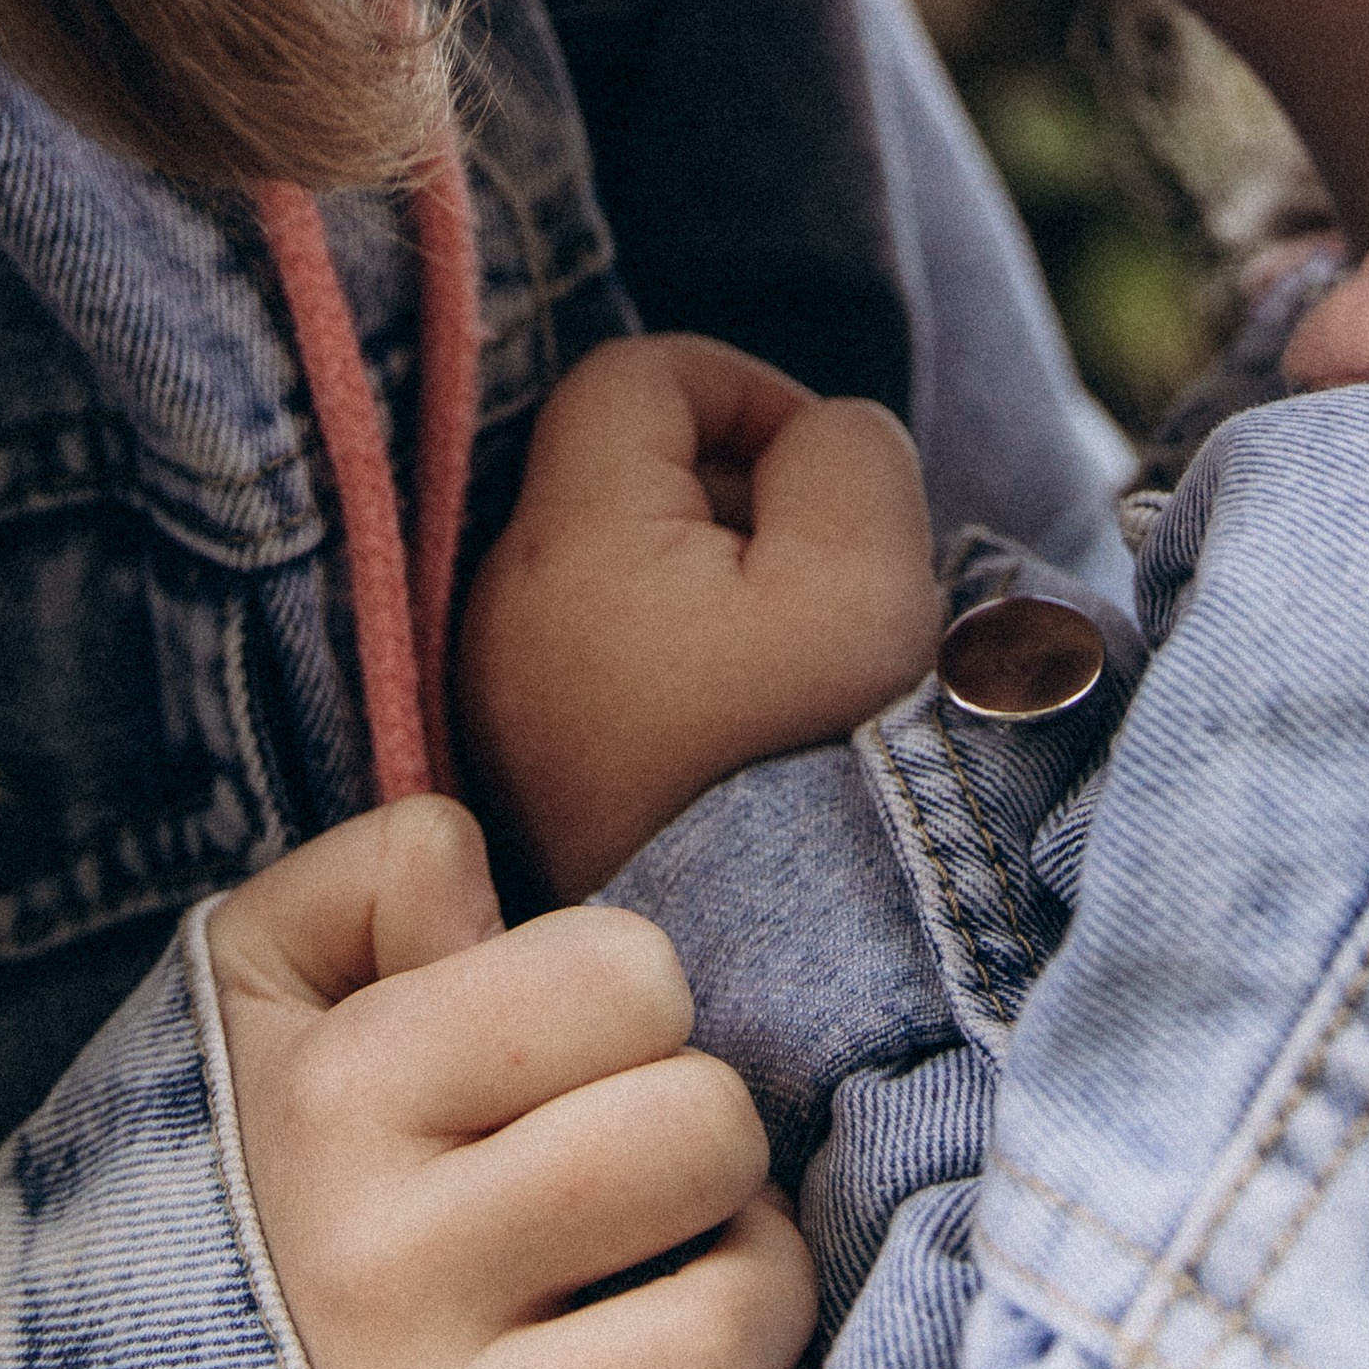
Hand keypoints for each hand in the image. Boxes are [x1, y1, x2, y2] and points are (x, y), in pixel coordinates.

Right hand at [209, 797, 814, 1368]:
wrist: (151, 1357)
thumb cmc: (261, 1154)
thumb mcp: (261, 976)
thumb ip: (376, 872)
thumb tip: (484, 886)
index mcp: (335, 1101)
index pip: (625, 972)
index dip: (623, 988)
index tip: (562, 1043)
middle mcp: (386, 1263)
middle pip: (699, 1124)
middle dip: (691, 1115)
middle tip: (622, 1145)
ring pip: (736, 1294)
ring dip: (742, 1256)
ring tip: (664, 1246)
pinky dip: (739, 1349)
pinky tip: (668, 1329)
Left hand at [458, 333, 942, 900]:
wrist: (767, 993)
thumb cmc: (816, 773)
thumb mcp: (870, 573)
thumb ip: (845, 451)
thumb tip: (808, 445)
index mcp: (565, 546)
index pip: (637, 375)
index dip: (747, 392)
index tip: (826, 486)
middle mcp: (498, 619)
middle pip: (623, 475)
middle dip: (738, 499)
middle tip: (826, 591)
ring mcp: (501, 713)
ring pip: (621, 574)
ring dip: (718, 592)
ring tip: (797, 679)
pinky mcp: (528, 789)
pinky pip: (608, 668)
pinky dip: (683, 673)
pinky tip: (752, 744)